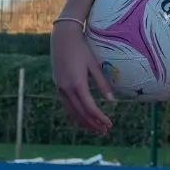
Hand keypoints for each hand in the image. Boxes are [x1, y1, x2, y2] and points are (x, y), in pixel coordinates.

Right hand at [49, 19, 113, 134]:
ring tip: (95, 129)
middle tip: (104, 131)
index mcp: (77, 84)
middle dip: (93, 124)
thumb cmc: (81, 48)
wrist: (62, 38)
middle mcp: (67, 89)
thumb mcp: (94, 65)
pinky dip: (75, 114)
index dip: (100, 118)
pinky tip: (82, 117)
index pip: (90, 108)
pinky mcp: (58, 86)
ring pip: (72, 112)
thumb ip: (102, 83)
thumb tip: (112, 101)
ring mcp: (60, 88)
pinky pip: (67, 105)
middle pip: (80, 113)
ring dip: (83, 122)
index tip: (109, 124)